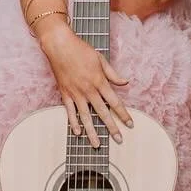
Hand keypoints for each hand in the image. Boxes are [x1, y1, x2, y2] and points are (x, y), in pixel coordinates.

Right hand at [37, 20, 132, 146]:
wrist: (60, 45)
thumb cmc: (81, 50)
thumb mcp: (101, 59)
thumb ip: (113, 74)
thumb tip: (125, 82)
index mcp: (99, 81)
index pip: (115, 102)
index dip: (123, 114)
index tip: (130, 124)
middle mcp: (88, 90)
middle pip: (102, 112)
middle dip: (112, 127)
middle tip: (119, 140)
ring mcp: (76, 93)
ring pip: (86, 116)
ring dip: (92, 131)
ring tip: (97, 144)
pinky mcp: (65, 93)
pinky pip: (70, 111)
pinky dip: (73, 123)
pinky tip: (77, 133)